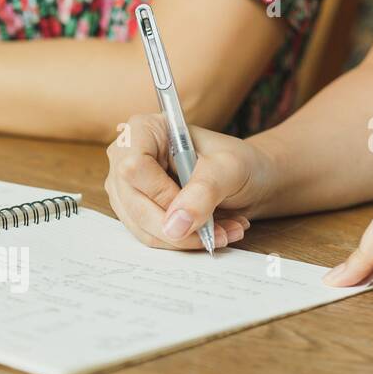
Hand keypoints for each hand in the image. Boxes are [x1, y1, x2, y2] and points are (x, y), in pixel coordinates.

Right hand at [104, 112, 277, 248]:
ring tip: (222, 232)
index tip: (195, 207)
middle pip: (134, 204)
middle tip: (218, 232)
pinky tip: (210, 233)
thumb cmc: (238, 162)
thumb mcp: (229, 168)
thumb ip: (203, 192)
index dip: (163, 194)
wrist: (246, 178)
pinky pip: (150, 237)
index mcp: (144, 130)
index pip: (134, 168)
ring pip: (141, 228)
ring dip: (185, 239)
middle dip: (179, 228)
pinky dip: (183, 242)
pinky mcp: (134, 211)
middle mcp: (126, 157)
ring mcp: (126, 187)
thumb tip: (175, 227)